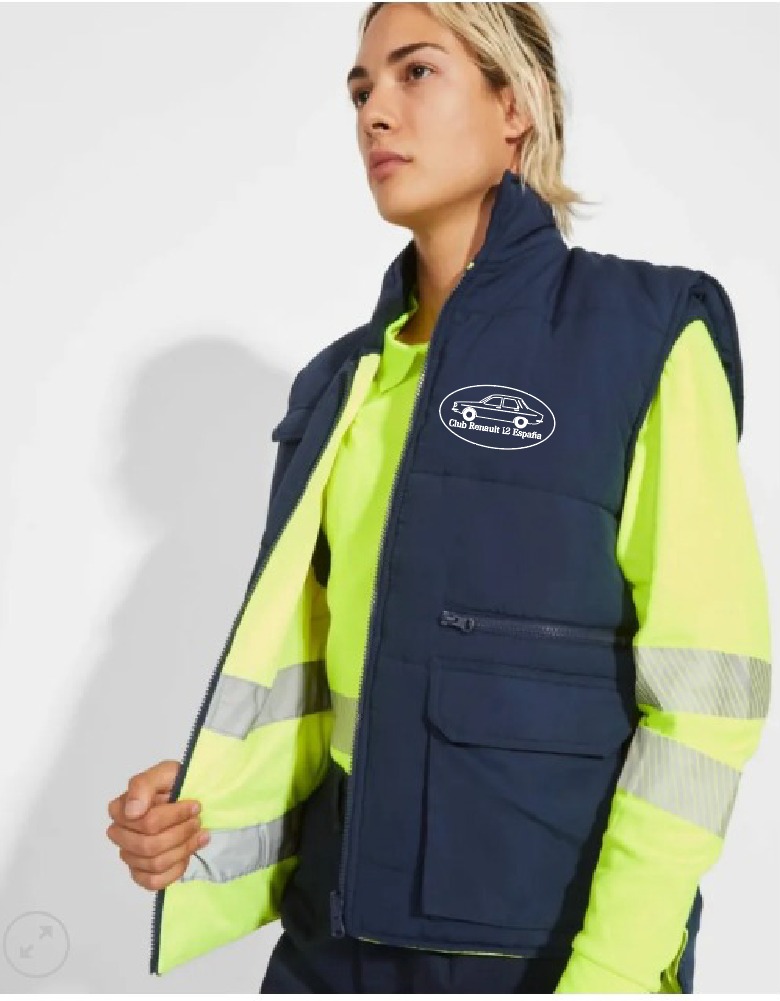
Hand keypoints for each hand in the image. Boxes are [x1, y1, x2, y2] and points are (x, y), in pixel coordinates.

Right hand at [106, 759, 208, 890]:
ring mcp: (129, 855)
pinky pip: (153, 882)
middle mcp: (120, 834)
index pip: (146, 823)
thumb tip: (132, 812)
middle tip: (197, 821)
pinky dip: (174, 870)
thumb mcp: (165, 773)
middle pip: (149, 846)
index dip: (174, 816)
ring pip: (154, 864)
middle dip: (180, 833)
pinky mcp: (140, 873)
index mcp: (120, 809)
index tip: (195, 806)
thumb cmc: (175, 784)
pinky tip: (187, 855)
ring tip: (199, 835)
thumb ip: (144, 785)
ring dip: (182, 849)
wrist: (190, 799)